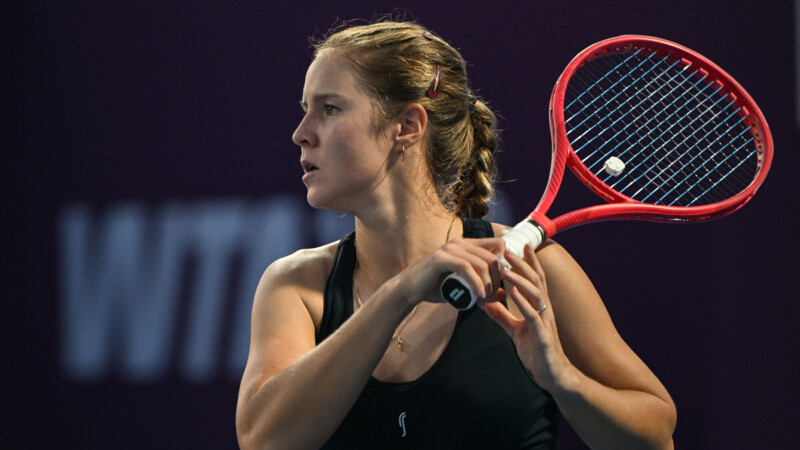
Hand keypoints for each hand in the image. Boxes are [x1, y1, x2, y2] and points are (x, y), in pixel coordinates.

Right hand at [395, 237, 506, 306]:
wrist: (408, 290)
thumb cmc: (435, 288)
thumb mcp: (463, 288)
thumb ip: (482, 288)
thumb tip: (502, 294)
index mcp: (467, 245)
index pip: (498, 244)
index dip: (506, 262)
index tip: (503, 282)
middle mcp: (460, 243)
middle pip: (493, 257)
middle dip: (497, 280)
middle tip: (491, 297)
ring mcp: (450, 249)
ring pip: (481, 264)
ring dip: (487, 285)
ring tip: (483, 299)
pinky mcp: (441, 259)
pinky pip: (466, 268)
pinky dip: (476, 283)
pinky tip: (478, 295)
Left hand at [481, 244, 575, 392]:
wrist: (553, 376)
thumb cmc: (537, 351)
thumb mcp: (515, 330)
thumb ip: (502, 315)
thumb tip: (486, 302)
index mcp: (538, 307)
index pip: (534, 279)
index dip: (527, 262)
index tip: (518, 245)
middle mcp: (544, 310)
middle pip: (535, 281)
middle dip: (521, 264)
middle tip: (507, 249)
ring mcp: (544, 322)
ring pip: (534, 295)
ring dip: (520, 280)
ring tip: (506, 269)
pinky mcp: (542, 336)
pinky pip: (533, 316)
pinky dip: (523, 303)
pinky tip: (513, 293)